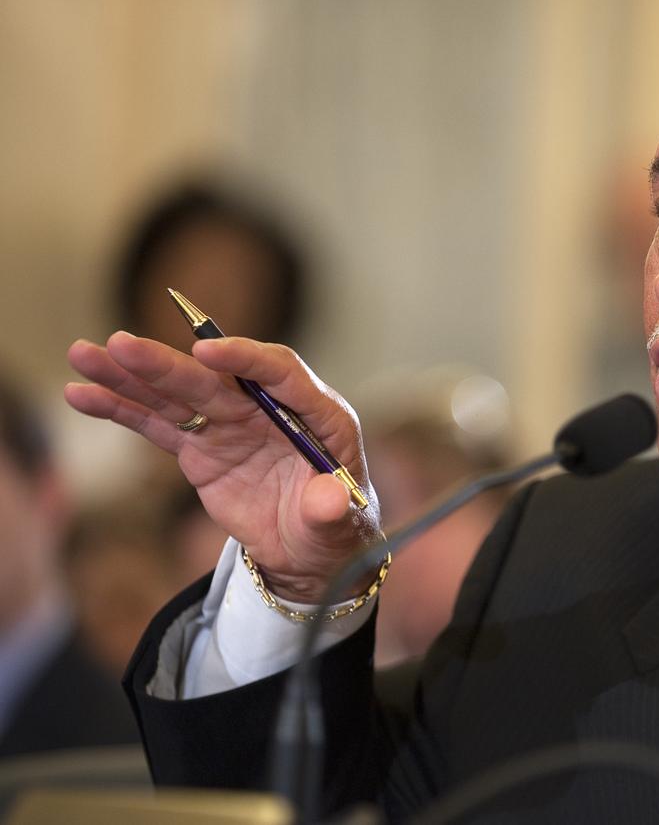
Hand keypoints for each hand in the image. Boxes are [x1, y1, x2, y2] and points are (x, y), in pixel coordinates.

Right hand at [66, 332, 380, 601]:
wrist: (311, 550)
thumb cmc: (337, 529)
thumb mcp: (339, 525)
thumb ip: (330, 510)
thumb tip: (327, 500)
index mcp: (319, 414)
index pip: (282, 374)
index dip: (246, 360)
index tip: (206, 351)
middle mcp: (270, 410)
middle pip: (216, 379)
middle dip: (169, 364)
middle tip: (122, 345)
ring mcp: (232, 426)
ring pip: (177, 395)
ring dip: (130, 375)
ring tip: (84, 354)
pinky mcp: (202, 448)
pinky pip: (158, 425)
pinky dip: (121, 410)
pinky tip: (82, 393)